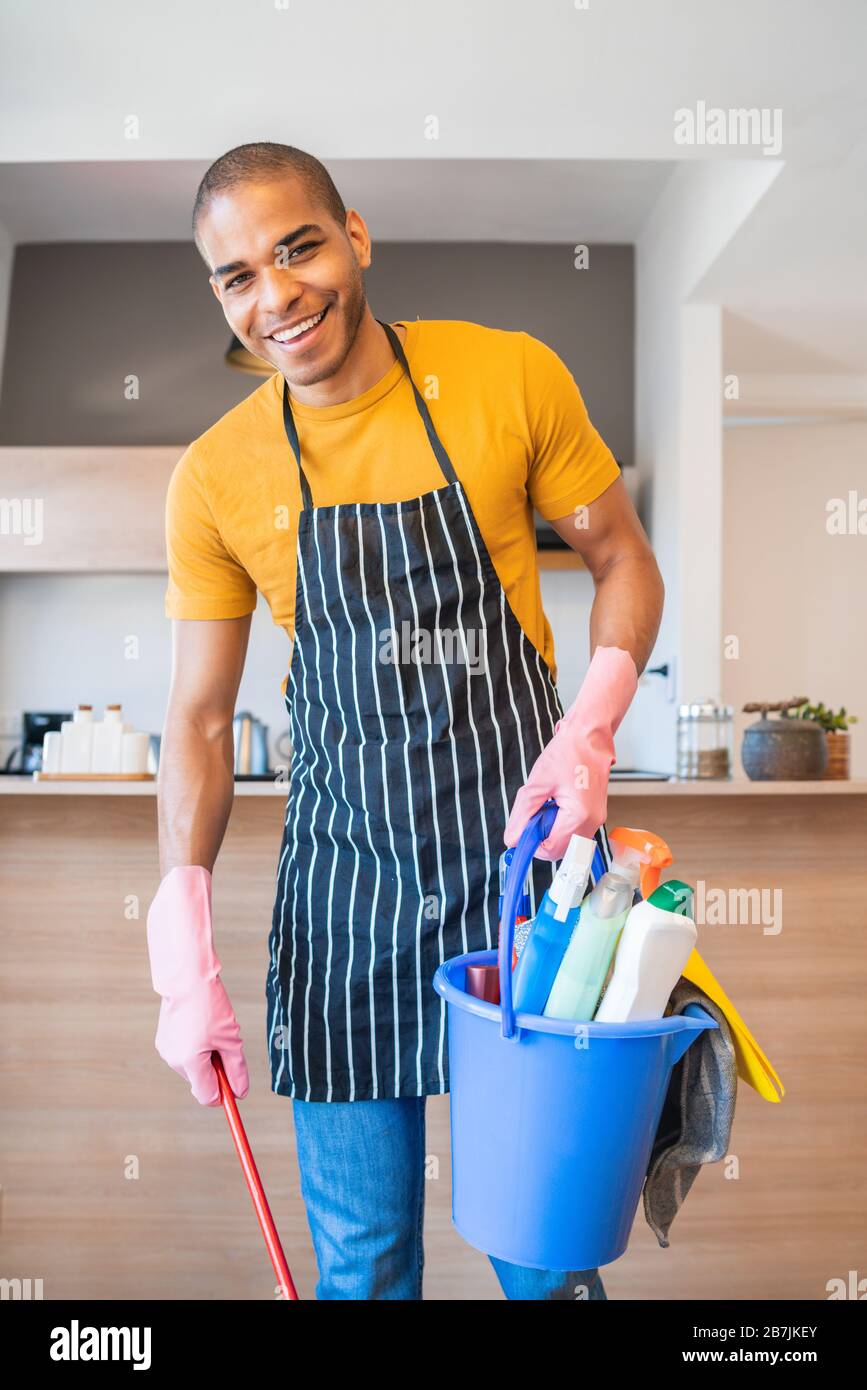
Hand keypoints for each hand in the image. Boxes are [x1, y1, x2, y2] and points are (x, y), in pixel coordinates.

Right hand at [146, 866, 249, 1105]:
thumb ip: (236, 1069)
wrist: (186, 977)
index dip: (225, 1094)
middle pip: (202, 1081)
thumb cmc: (210, 1005)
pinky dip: (196, 1046)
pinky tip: (200, 1024)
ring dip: (206, 1056)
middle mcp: (174, 1060)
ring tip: (212, 1029)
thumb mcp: (231, 1039)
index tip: (236, 1089)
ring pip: (194, 1067)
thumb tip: (240, 1093)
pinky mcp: (164, 1039)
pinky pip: (185, 1053)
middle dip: (216, 1070)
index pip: (208, 1096)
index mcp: (190, 1062)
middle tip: (227, 1044)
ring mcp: (166, 1050)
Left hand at [504, 646, 637, 860]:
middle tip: (533, 813)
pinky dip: (559, 823)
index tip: (521, 828)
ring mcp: (596, 819)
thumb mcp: (537, 784)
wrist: (589, 735)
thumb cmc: (568, 752)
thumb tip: (513, 839)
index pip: (550, 849)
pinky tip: (555, 803)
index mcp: (579, 816)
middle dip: (541, 837)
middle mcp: (592, 822)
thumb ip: (522, 815)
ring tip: (546, 804)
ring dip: (549, 830)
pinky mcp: (594, 814)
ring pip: (566, 842)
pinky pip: (573, 830)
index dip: (531, 843)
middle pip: (559, 850)